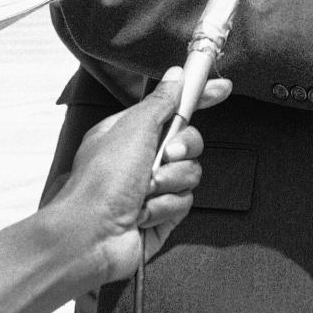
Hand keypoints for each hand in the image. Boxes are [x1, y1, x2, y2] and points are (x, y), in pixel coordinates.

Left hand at [53, 66, 230, 283]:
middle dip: (182, 148)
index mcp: (131, 132)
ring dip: (170, 182)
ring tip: (146, 191)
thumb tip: (176, 75)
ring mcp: (152, 188)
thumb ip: (161, 101)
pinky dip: (165, 207)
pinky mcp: (160, 215)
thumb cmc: (101, 180)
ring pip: (190, 173)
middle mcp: (142, 158)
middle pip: (188, 141)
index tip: (222, 89)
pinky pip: (184, 202)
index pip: (172, 108)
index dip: (198, 97)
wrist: (90, 237)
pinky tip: (143, 213)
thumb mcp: (133, 128)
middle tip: (166, 154)